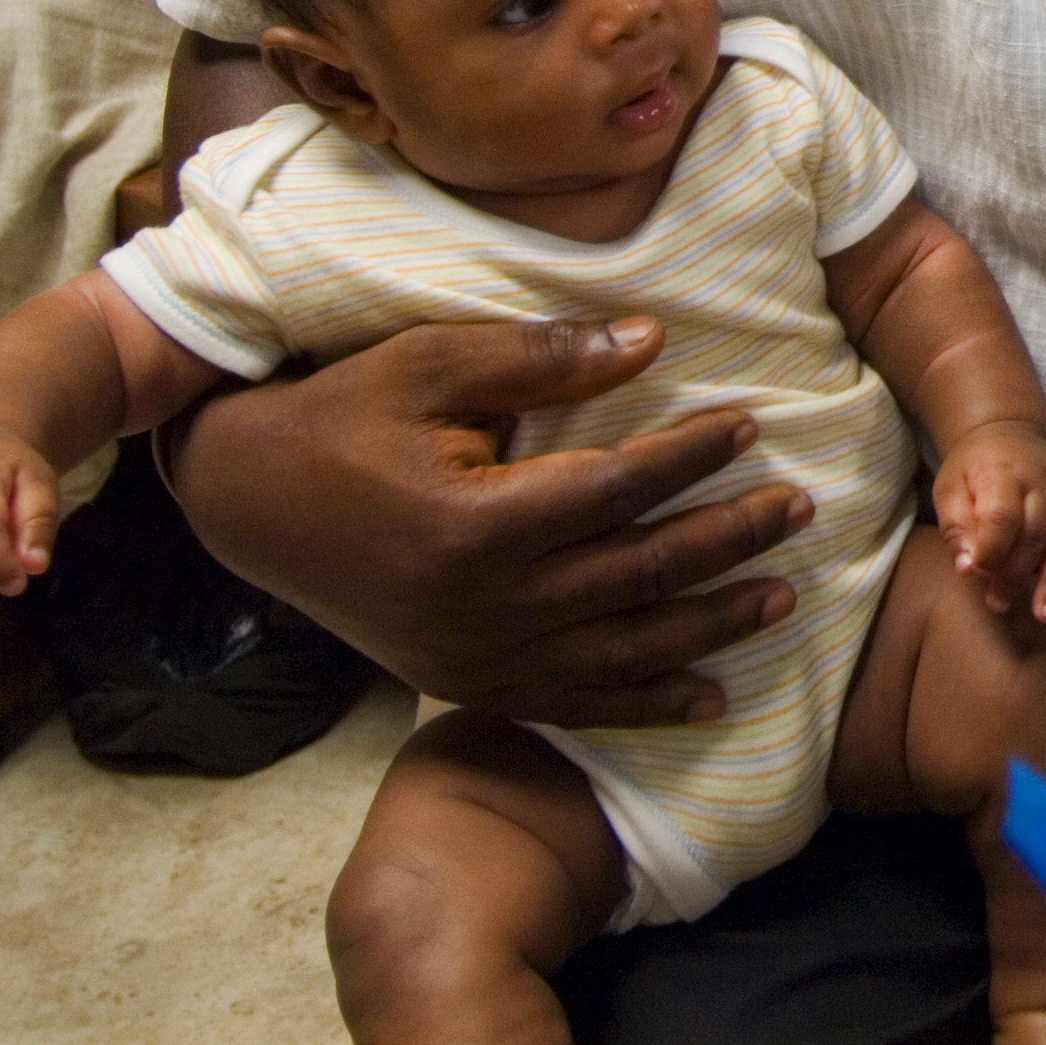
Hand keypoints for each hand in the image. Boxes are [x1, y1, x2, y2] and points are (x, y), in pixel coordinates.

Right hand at [160, 317, 815, 726]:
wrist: (248, 504)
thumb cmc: (340, 417)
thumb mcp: (426, 362)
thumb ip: (539, 357)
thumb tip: (649, 339)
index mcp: (477, 522)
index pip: (618, 489)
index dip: (692, 458)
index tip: (750, 426)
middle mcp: (483, 605)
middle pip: (637, 573)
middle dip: (728, 539)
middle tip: (797, 507)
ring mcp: (474, 656)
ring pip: (620, 651)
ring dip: (709, 626)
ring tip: (780, 598)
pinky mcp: (463, 681)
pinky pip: (571, 705)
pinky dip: (643, 704)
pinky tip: (707, 695)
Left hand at [934, 422, 1045, 623]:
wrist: (1008, 431)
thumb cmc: (973, 467)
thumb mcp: (950, 488)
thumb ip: (956, 527)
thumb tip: (967, 568)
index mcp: (1005, 475)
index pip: (1003, 518)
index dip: (991, 552)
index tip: (977, 576)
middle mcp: (1044, 484)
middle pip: (1034, 536)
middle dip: (1016, 575)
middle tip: (998, 604)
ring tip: (1044, 614)